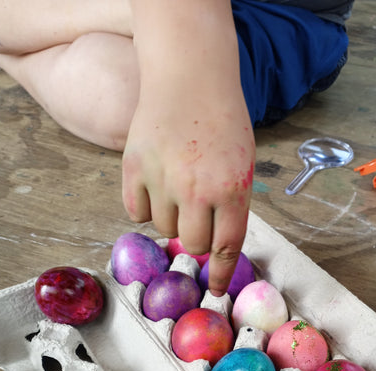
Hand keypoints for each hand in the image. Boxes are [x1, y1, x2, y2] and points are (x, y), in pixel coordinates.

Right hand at [121, 28, 254, 295]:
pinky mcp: (133, 169)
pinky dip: (144, 206)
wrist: (189, 76)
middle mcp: (196, 190)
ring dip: (171, 217)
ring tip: (176, 186)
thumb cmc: (223, 121)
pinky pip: (135, 212)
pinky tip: (154, 184)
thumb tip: (213, 248)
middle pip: (191, 243)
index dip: (219, 274)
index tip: (213, 291)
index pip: (225, 248)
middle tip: (196, 214)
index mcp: (232, 190)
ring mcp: (162, 179)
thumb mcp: (242, 166)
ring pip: (163, 228)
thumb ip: (231, 207)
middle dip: (195, 237)